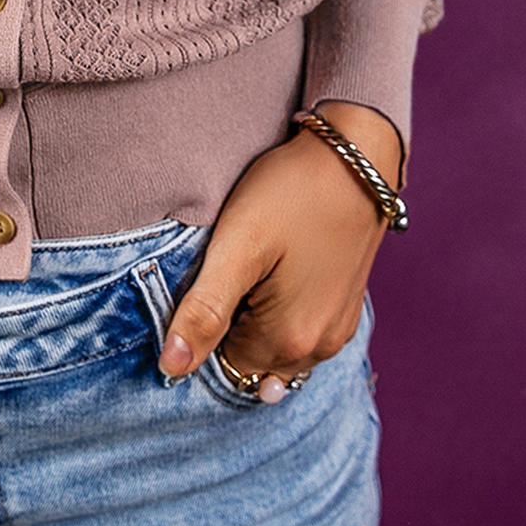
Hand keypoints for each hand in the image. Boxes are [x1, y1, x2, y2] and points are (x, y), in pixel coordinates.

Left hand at [157, 102, 400, 400]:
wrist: (354, 157)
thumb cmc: (290, 195)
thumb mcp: (237, 247)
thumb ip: (204, 311)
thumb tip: (171, 368)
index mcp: (289, 341)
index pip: (223, 367)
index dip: (206, 330)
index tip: (206, 285)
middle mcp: (320, 349)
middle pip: (251, 363)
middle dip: (230, 331)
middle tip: (229, 272)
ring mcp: (338, 331)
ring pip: (276, 351)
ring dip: (255, 326)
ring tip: (250, 272)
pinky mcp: (345, 309)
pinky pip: (301, 335)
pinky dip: (280, 317)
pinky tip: (274, 273)